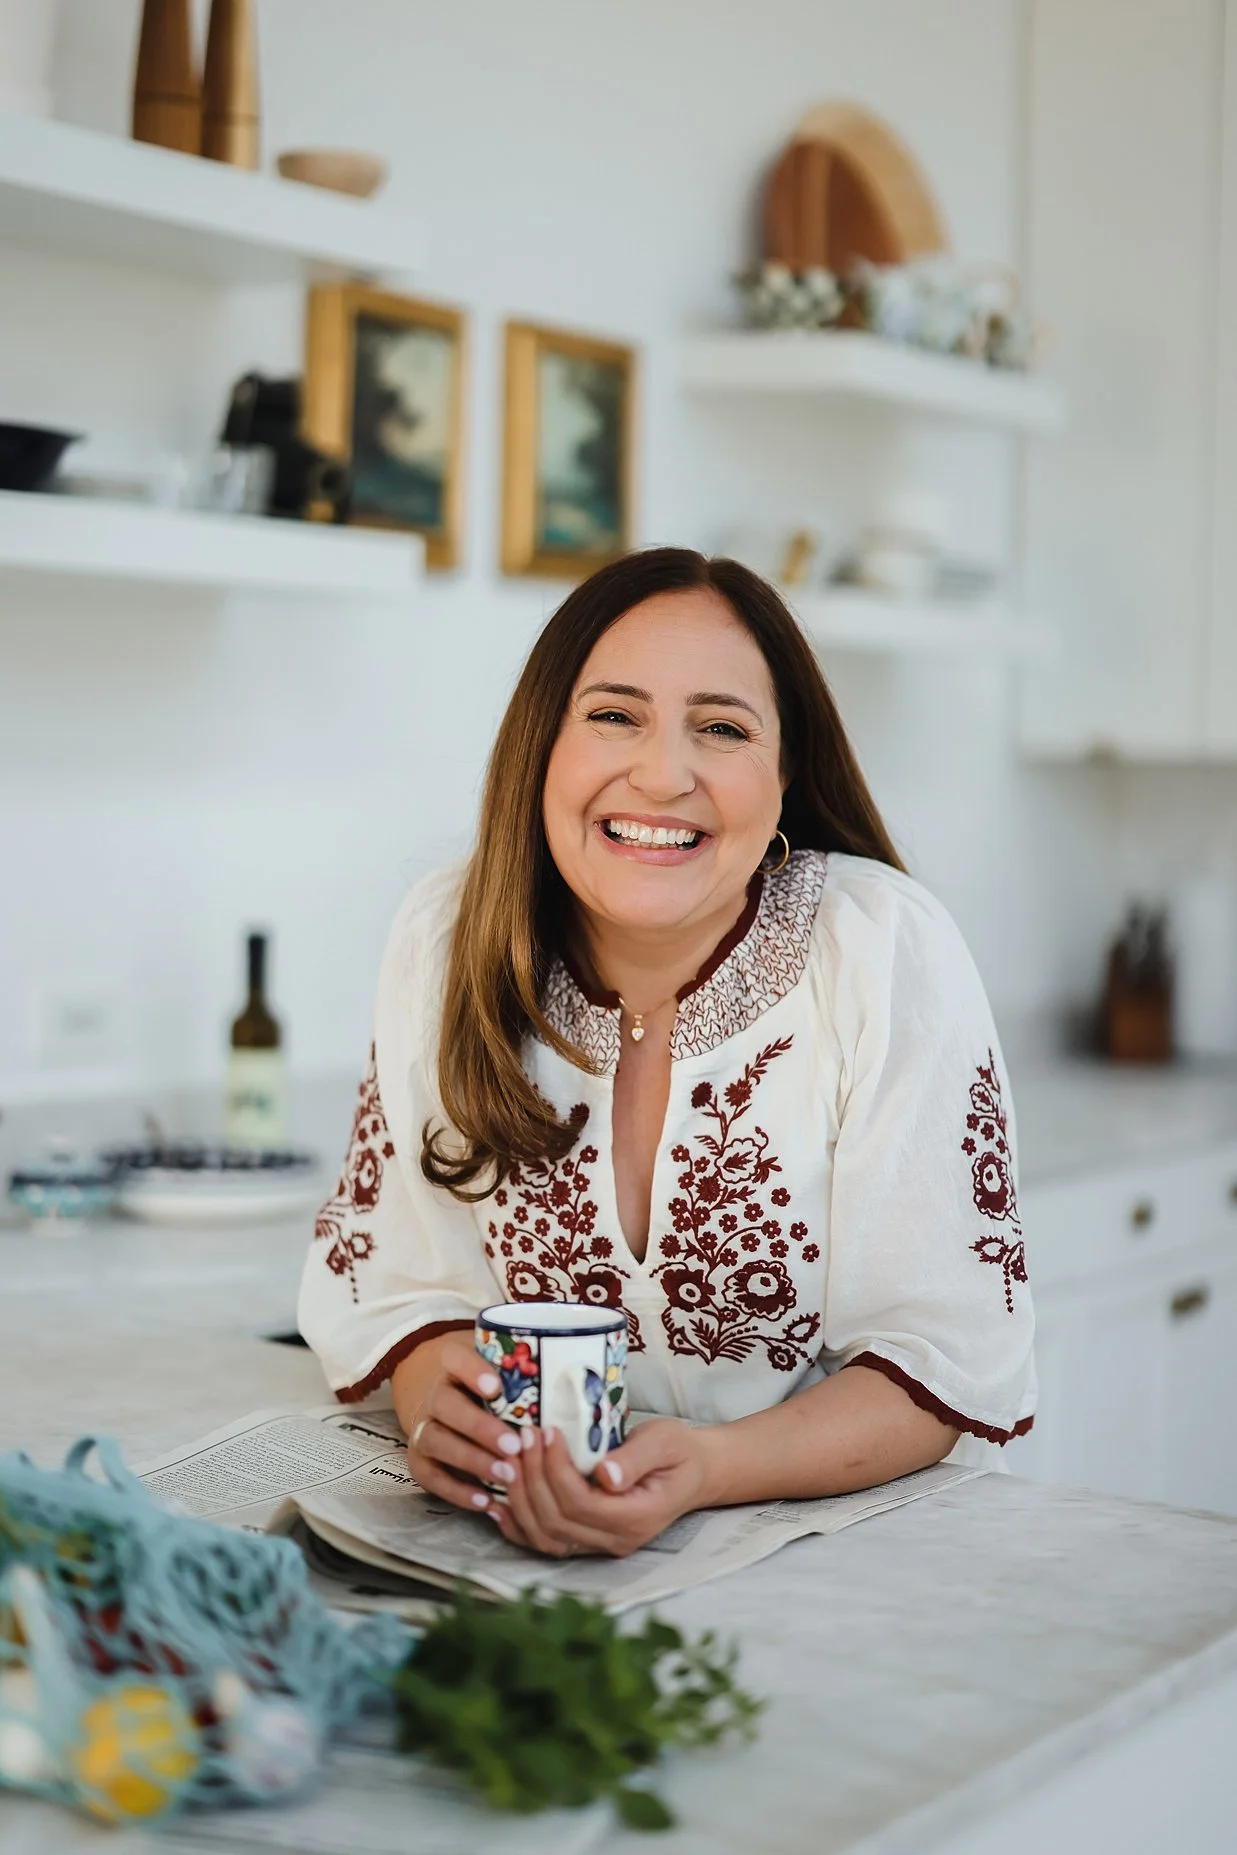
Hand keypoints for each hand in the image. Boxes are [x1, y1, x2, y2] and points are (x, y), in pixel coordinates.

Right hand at [402, 1339, 530, 1515]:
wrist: (451, 1412)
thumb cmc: (494, 1396)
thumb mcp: (505, 1379)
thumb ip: (527, 1381)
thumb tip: (577, 1391)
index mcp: (454, 1368)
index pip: (454, 1358)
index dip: (471, 1370)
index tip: (496, 1387)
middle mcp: (435, 1396)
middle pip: (446, 1405)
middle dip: (480, 1427)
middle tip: (513, 1445)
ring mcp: (424, 1428)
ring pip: (436, 1441)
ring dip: (471, 1460)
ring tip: (506, 1475)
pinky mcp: (419, 1460)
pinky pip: (430, 1476)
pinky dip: (456, 1490)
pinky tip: (485, 1501)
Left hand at [492, 1419, 714, 1558]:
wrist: (693, 1473)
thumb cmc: (679, 1451)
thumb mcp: (665, 1442)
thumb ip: (636, 1459)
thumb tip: (605, 1474)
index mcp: (636, 1518)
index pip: (581, 1503)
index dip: (556, 1469)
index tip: (547, 1431)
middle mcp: (615, 1540)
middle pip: (556, 1521)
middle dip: (532, 1477)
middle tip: (521, 1437)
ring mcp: (599, 1545)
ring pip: (544, 1536)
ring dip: (520, 1498)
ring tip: (510, 1458)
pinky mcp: (586, 1540)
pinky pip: (544, 1542)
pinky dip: (517, 1524)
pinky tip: (498, 1501)